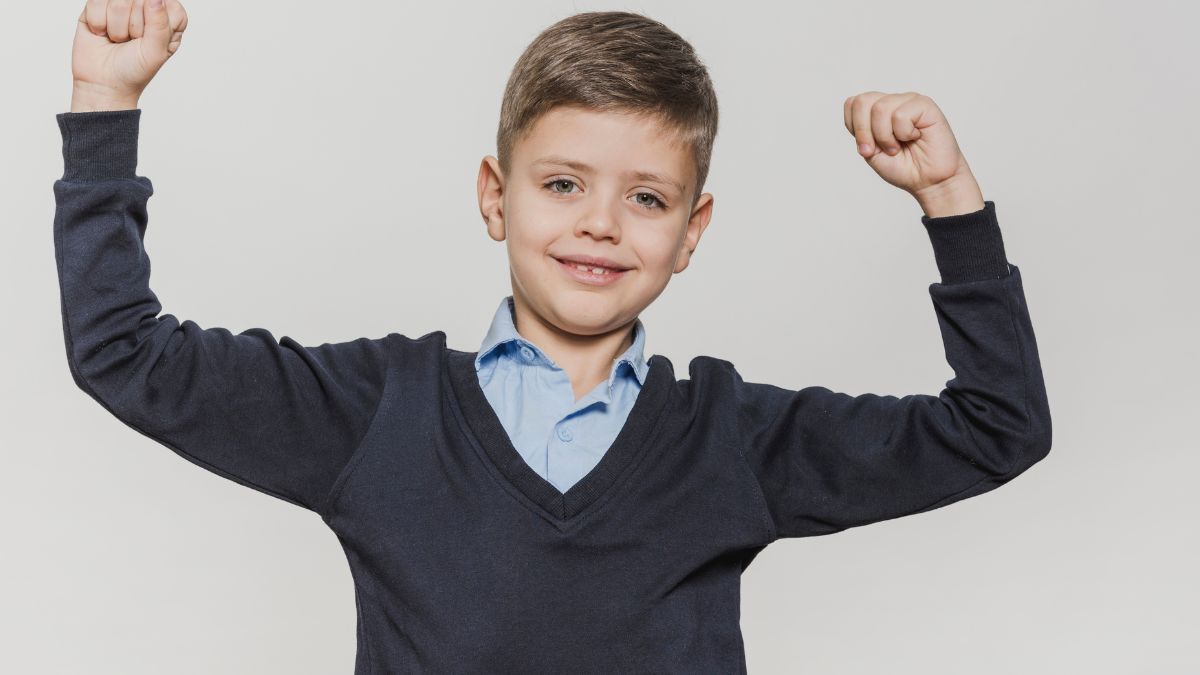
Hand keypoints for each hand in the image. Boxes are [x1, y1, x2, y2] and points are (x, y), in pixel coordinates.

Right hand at [71, 0, 188, 102]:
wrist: (103, 83)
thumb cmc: (134, 70)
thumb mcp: (156, 53)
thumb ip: (160, 26)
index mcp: (168, 18)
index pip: (167, 3)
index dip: (157, 22)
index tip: (150, 41)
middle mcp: (146, 7)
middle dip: (134, 26)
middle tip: (132, 42)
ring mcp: (121, 4)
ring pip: (118, 0)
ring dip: (116, 27)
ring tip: (118, 39)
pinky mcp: (97, 5)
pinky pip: (96, 2)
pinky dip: (98, 23)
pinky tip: (102, 34)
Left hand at [843, 91, 974, 197]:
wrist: (929, 181)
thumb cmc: (903, 167)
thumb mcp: (871, 154)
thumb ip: (861, 135)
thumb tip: (861, 123)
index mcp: (876, 111)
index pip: (852, 104)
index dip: (855, 128)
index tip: (868, 147)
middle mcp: (892, 102)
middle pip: (862, 101)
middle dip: (864, 132)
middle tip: (879, 149)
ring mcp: (908, 101)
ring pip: (880, 109)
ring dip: (885, 136)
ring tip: (898, 146)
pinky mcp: (925, 104)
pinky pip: (901, 115)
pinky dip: (904, 133)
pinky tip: (915, 137)